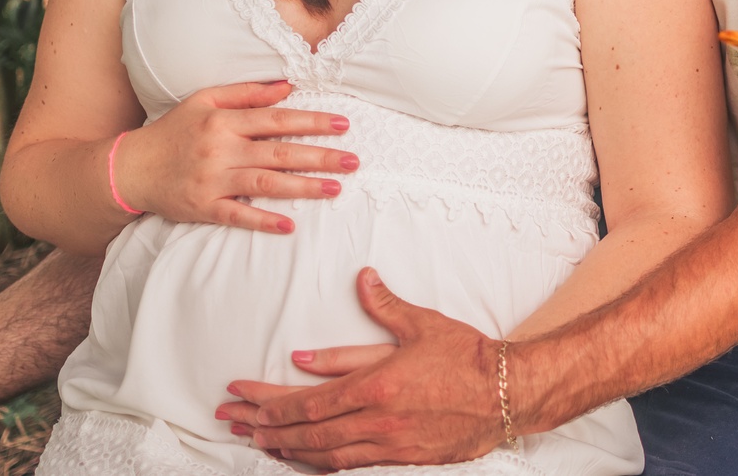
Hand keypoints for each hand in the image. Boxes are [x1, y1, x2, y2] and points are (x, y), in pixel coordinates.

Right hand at [114, 80, 357, 233]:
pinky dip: (263, 221)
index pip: (277, 120)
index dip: (312, 122)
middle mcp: (221, 150)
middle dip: (320, 156)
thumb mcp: (204, 101)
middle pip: (279, 153)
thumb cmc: (172, 131)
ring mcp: (212, 181)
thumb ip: (247, 94)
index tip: (343, 125)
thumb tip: (288, 86)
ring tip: (335, 189)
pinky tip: (289, 224)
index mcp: (224, 122)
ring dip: (303, 187)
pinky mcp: (203, 208)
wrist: (129, 168)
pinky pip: (237, 216)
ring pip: (265, 184)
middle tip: (353, 161)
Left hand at [221, 268, 505, 469]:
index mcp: (376, 385)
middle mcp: (375, 421)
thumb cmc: (466, 356)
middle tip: (231, 422)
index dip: (267, 401)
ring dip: (285, 449)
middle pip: (305, 432)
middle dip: (263, 426)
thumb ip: (385, 305)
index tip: (239, 396)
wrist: (506, 392)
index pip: (306, 401)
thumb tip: (362, 280)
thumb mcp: (423, 324)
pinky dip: (319, 464)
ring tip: (258, 442)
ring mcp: (387, 445)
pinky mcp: (402, 460)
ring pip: (322, 455)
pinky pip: (349, 468)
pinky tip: (306, 460)